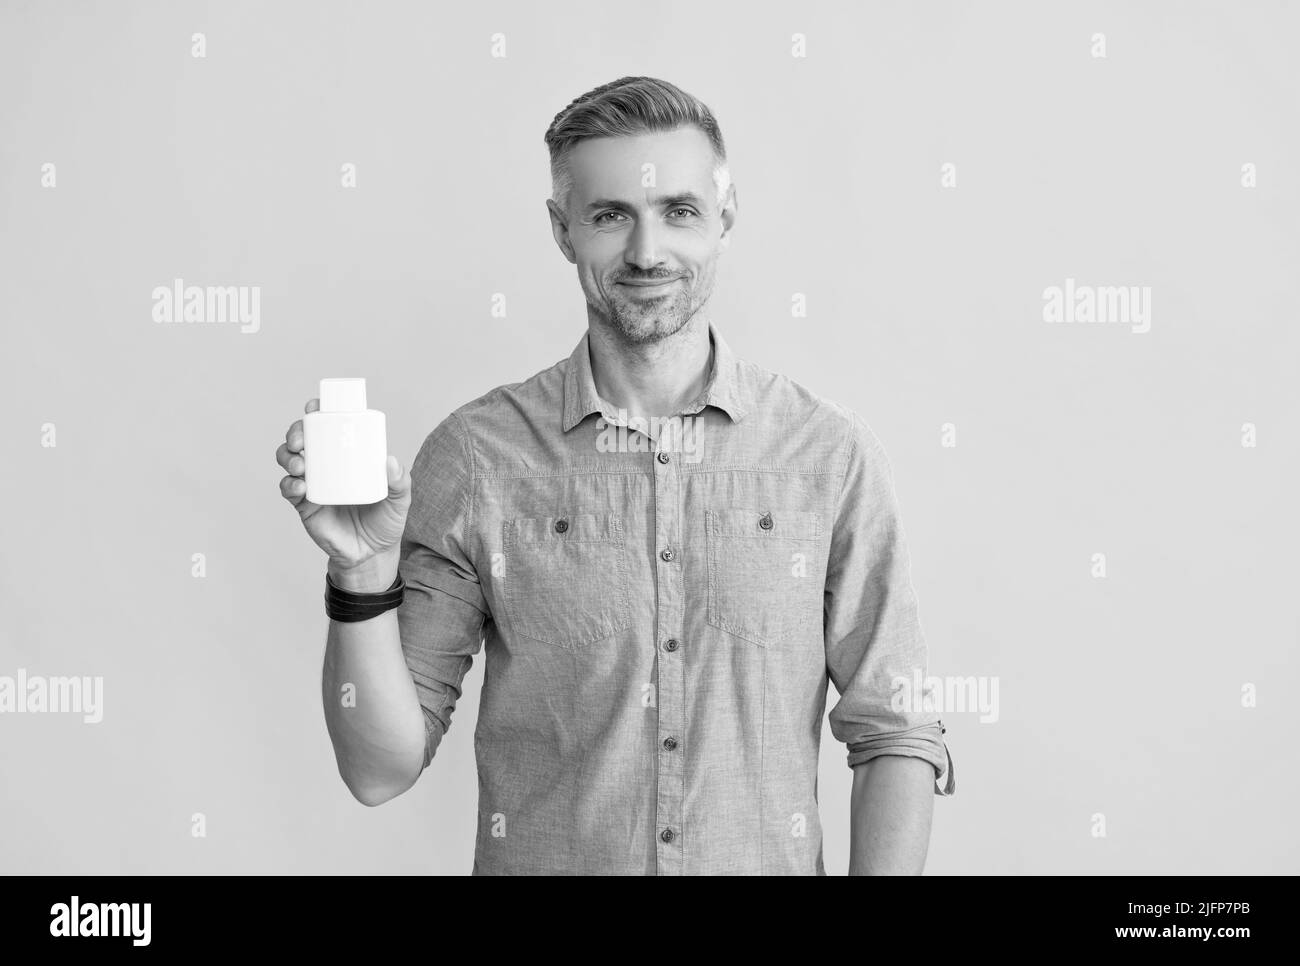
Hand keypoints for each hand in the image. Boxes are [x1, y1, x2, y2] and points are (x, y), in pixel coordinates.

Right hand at [276, 398, 411, 584]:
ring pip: (288, 459)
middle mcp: (327, 464)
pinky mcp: (303, 504)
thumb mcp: (399, 500)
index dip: (318, 413)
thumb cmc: (385, 521)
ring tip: (300, 465)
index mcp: (348, 455)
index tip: (315, 408)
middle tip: (301, 440)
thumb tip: (390, 461)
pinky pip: (288, 488)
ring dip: (288, 457)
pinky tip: (300, 486)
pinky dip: (289, 484)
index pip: (329, 426)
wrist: (371, 554)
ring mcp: (313, 483)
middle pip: (302, 438)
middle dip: (296, 432)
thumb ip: (399, 482)